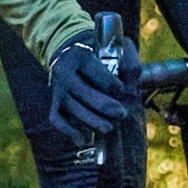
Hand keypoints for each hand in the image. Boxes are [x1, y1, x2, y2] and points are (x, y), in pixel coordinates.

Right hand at [44, 21, 144, 141]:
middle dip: (106, 106)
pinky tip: (82, 138)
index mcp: (80, 54)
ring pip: (73, 109)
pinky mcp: (54, 102)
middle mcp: (64, 70)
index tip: (125, 91)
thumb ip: (129, 61)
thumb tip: (133, 80)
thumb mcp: (115, 49)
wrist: (70, 54)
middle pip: (85, 93)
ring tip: (108, 127)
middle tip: (122, 114)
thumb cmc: (100, 55)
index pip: (99, 74)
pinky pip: (57, 120)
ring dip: (92, 121)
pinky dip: (69, 131)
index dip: (115, 86)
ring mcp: (57, 88)